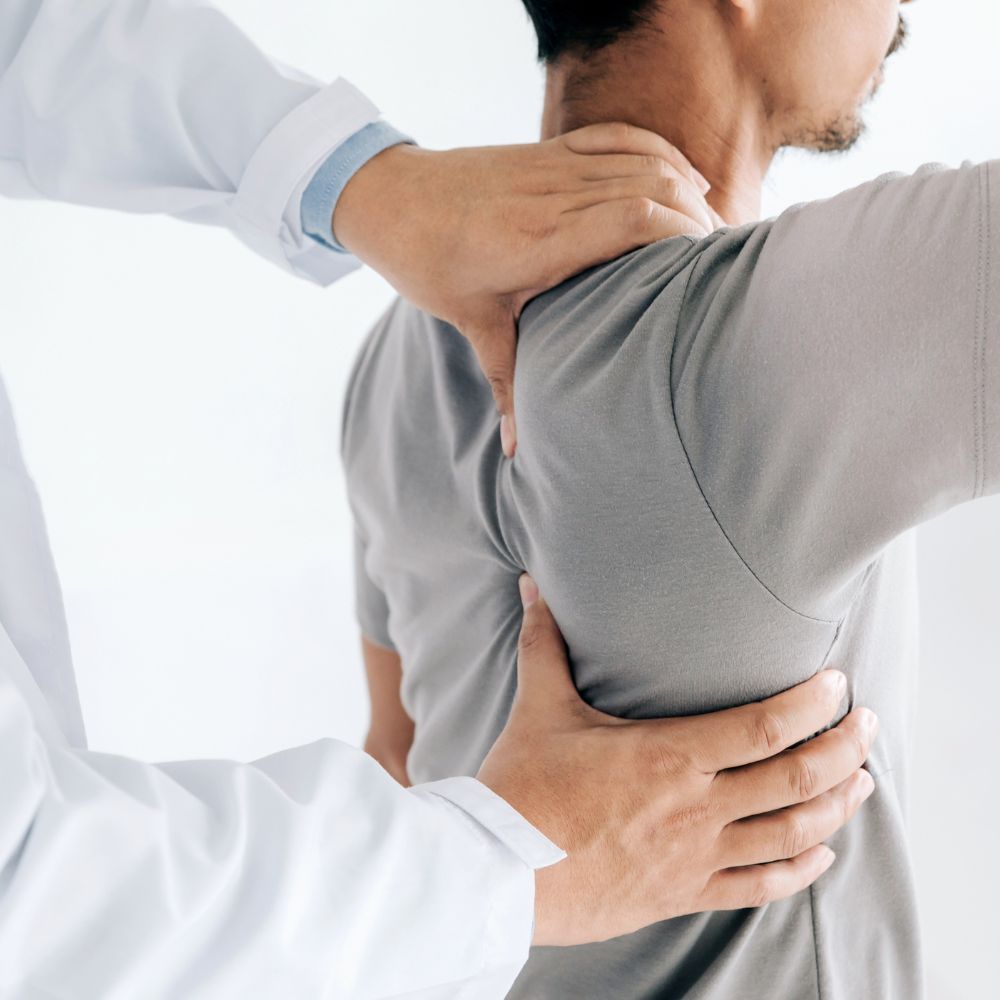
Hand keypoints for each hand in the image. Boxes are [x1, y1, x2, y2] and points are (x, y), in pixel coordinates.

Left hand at [333, 124, 720, 456]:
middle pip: (652, 187)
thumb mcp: (470, 324)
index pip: (632, 219)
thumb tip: (518, 453)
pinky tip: (689, 179)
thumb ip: (506, 383)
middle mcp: (553, 195)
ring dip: (688, 190)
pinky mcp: (549, 149)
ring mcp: (553, 165)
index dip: (682, 235)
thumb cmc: (426, 263)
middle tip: (723, 264)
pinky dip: (661, 152)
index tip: (708, 269)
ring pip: (644, 160)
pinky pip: (620, 137)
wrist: (388, 198)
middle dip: (698, 221)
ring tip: (715, 233)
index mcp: (537, 239)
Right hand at [476, 576, 877, 946]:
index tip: (838, 683)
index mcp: (670, 755)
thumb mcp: (539, 707)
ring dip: (836, 807)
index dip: (814, 703)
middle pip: (797, 779)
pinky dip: (800, 870)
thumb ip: (545, 642)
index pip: (767, 725)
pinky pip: (760, 886)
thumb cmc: (522, 787)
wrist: (498, 872)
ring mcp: (695, 856)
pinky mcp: (684, 892)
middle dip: (845, 749)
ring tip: (861, 781)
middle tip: (868, 725)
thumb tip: (531, 584)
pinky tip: (821, 853)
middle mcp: (696, 807)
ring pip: (792, 835)